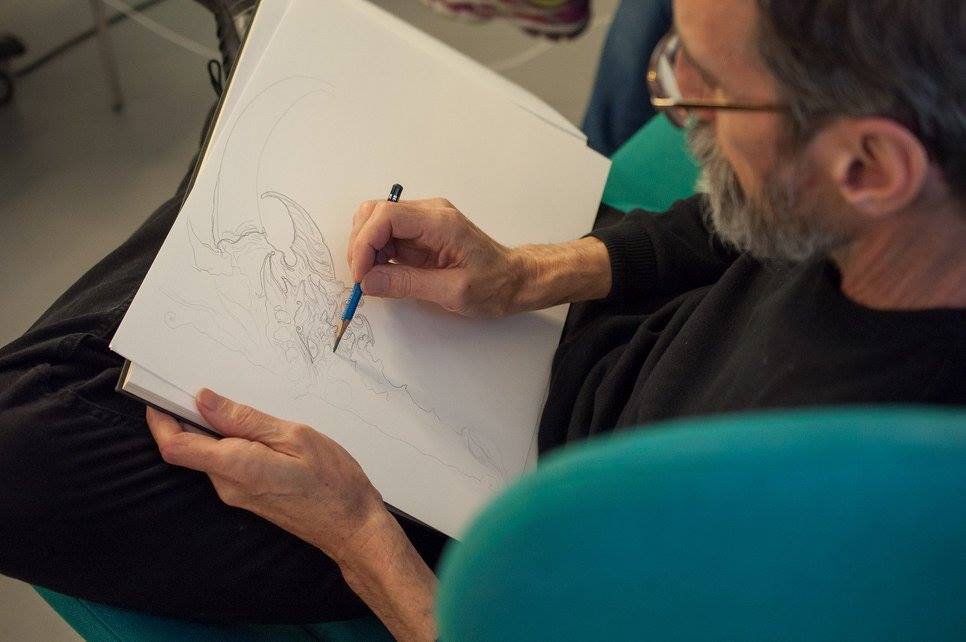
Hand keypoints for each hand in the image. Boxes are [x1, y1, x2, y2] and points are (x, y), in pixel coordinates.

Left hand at [145, 389, 385, 563]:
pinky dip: (228, 442)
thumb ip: (245, 420)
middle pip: (187, 448)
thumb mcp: (294, 436)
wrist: (351, 525)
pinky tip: (256, 430)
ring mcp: (236, 494)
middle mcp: (227, 485)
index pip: (176, 446)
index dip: (160, 418)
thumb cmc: (332, 482)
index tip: (161, 393)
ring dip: (212, 428)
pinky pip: (224, 465)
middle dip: (188, 416)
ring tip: (242, 406)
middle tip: (206, 386)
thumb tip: (204, 401)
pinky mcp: (246, 496)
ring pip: (207, 455)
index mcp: (236, 466)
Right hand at [347, 198, 524, 317]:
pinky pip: (387, 234)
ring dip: (366, 249)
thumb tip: (369, 281)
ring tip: (374, 277)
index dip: (364, 243)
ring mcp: (424, 220)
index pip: (386, 216)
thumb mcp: (453, 291)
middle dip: (361, 245)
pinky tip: (384, 273)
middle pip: (375, 212)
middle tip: (364, 278)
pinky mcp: (420, 232)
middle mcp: (430, 213)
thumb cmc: (494, 284)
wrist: (514, 279)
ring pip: (376, 222)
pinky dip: (376, 253)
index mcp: (440, 222)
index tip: (362, 274)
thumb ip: (408, 284)